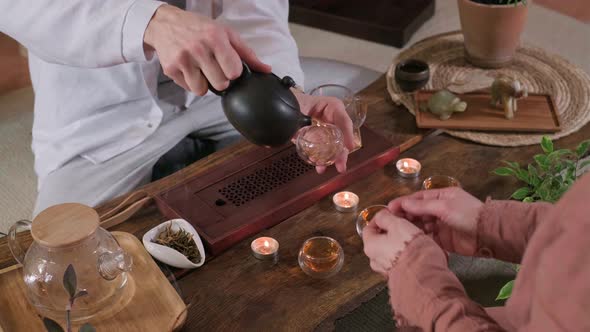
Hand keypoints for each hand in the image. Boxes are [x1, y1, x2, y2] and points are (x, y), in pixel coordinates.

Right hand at [144, 5, 270, 94]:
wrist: (165, 24)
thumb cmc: (199, 28)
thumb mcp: (226, 34)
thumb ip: (247, 54)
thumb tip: (265, 70)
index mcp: (215, 38)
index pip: (234, 72)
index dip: (233, 71)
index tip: (228, 65)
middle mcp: (198, 48)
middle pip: (220, 84)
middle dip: (220, 79)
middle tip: (213, 67)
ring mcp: (183, 59)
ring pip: (202, 90)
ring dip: (204, 83)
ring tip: (201, 68)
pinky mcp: (171, 69)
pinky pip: (189, 88)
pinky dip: (191, 82)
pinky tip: (189, 68)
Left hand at [294, 93, 354, 173]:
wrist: (287, 106)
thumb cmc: (296, 102)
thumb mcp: (298, 107)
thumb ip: (298, 121)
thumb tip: (296, 134)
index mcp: (332, 107)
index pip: (344, 120)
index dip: (348, 134)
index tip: (348, 147)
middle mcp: (333, 119)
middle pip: (342, 136)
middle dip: (341, 153)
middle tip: (340, 166)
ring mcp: (328, 130)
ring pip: (334, 146)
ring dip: (331, 159)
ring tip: (323, 168)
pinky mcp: (322, 138)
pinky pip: (325, 149)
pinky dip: (323, 158)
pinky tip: (319, 166)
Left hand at [362, 209, 422, 276]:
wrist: (426, 277)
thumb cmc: (411, 252)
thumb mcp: (398, 225)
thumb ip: (386, 218)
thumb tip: (382, 215)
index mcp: (371, 246)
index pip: (369, 228)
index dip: (380, 218)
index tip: (389, 214)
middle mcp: (376, 260)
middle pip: (380, 239)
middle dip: (392, 230)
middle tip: (403, 223)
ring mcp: (388, 269)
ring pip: (392, 249)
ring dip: (401, 241)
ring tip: (414, 235)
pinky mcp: (401, 274)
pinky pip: (402, 259)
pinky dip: (407, 252)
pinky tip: (418, 248)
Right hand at [387, 187, 482, 255]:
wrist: (488, 235)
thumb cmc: (467, 214)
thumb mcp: (444, 206)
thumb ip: (422, 206)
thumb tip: (403, 203)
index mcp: (441, 196)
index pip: (418, 198)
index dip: (403, 203)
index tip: (389, 208)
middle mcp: (440, 209)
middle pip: (418, 212)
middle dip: (405, 216)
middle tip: (390, 222)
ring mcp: (441, 225)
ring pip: (421, 226)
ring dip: (411, 228)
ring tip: (397, 232)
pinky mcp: (443, 240)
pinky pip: (427, 238)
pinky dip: (419, 239)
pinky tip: (409, 241)